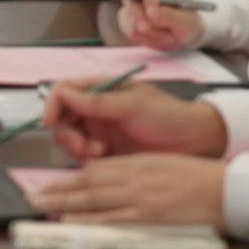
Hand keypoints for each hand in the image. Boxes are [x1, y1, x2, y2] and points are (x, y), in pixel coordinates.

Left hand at [25, 154, 227, 229]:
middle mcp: (132, 177)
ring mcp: (138, 197)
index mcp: (137, 163)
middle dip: (59, 189)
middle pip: (87, 182)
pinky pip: (110, 218)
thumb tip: (113, 179)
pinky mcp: (147, 215)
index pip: (97, 169)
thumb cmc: (200, 177)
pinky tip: (71, 221)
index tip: (55, 182)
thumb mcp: (163, 164)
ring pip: (92, 199)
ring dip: (64, 203)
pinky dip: (89, 219)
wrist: (225, 189)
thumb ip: (137, 171)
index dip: (73, 177)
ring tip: (42, 206)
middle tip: (34, 194)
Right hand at [41, 80, 227, 160]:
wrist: (197, 143)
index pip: (62, 91)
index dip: (51, 105)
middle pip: (61, 117)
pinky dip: (86, 160)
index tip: (50, 121)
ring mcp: (100, 130)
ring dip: (76, 147)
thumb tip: (63, 95)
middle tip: (82, 146)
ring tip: (97, 153)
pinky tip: (102, 159)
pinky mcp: (106, 152)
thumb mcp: (133, 105)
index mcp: (101, 89)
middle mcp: (96, 108)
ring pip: (69, 138)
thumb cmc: (170, 116)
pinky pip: (82, 156)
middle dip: (66, 132)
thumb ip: (97, 102)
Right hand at [116, 0, 204, 51]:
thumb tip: (151, 14)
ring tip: (168, 37)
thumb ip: (170, 16)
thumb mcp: (186, 21)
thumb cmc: (187, 24)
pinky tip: (158, 39)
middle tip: (151, 30)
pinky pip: (128, 31)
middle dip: (141, 19)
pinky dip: (144, 39)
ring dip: (148, 33)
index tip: (152, 12)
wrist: (184, 36)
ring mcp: (132, 7)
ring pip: (127, 18)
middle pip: (131, 0)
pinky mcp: (127, 21)